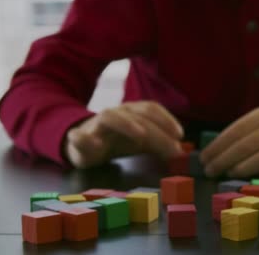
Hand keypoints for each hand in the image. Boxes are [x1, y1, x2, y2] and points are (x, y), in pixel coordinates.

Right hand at [64, 101, 183, 168]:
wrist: (83, 144)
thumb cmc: (118, 141)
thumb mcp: (141, 143)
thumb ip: (159, 144)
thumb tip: (181, 151)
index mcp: (132, 112)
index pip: (150, 108)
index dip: (166, 119)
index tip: (180, 134)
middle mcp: (116, 113)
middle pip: (137, 116)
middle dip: (156, 131)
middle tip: (171, 147)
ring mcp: (96, 124)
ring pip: (110, 117)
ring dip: (126, 123)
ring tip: (141, 136)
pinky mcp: (78, 138)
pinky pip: (78, 135)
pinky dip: (85, 138)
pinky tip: (96, 146)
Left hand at [199, 107, 258, 179]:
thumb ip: (241, 135)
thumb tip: (212, 154)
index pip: (236, 131)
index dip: (217, 146)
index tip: (204, 158)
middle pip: (247, 145)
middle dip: (224, 159)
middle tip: (210, 170)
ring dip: (243, 168)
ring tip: (228, 174)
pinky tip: (254, 180)